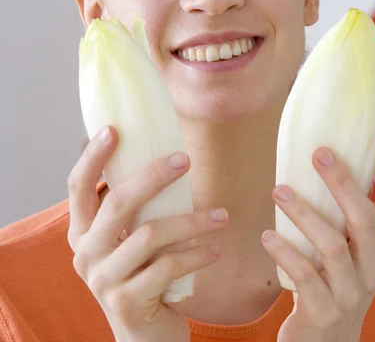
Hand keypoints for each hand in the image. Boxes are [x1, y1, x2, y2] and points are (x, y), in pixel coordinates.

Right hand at [67, 126, 228, 341]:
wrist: (143, 336)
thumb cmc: (141, 274)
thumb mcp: (129, 240)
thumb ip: (135, 210)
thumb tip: (166, 157)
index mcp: (82, 231)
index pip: (77, 186)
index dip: (93, 156)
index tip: (114, 129)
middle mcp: (85, 253)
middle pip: (118, 202)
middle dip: (154, 176)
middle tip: (185, 160)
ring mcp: (103, 279)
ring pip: (150, 234)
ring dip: (192, 220)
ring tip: (221, 216)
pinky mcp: (127, 302)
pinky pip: (168, 267)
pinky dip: (196, 254)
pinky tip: (215, 249)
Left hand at [261, 131, 374, 341]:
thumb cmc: (333, 284)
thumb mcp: (349, 254)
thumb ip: (344, 220)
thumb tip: (329, 165)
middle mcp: (371, 269)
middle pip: (363, 219)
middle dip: (342, 182)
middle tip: (318, 153)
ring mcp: (350, 292)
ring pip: (333, 246)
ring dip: (304, 213)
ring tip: (278, 191)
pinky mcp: (323, 312)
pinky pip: (306, 277)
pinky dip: (287, 253)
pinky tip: (269, 237)